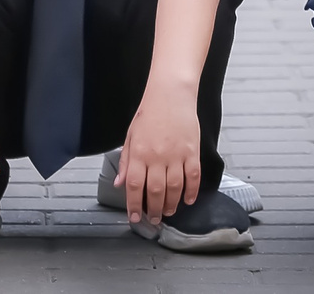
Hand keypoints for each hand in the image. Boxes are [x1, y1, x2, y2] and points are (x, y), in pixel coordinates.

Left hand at [117, 94, 203, 226]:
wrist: (170, 94)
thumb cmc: (149, 113)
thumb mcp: (131, 136)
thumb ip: (126, 162)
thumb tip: (120, 183)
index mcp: (139, 153)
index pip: (135, 186)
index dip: (134, 206)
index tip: (135, 217)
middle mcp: (157, 156)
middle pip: (155, 192)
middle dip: (154, 210)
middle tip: (154, 219)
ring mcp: (176, 155)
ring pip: (174, 189)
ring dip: (171, 205)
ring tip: (169, 212)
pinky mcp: (192, 152)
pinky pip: (193, 177)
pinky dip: (191, 192)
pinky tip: (188, 200)